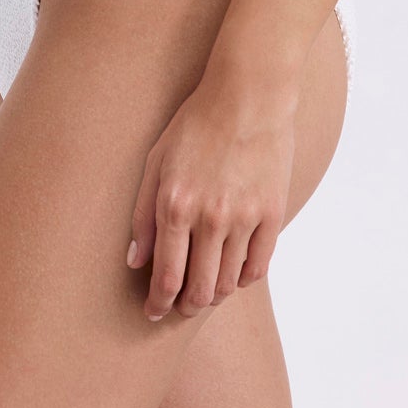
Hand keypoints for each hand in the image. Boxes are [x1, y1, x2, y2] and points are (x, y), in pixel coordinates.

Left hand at [126, 67, 295, 322]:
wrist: (249, 94)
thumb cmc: (197, 123)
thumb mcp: (156, 160)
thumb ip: (143, 214)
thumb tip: (135, 262)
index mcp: (176, 204)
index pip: (166, 276)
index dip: (158, 303)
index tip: (153, 313)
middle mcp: (210, 217)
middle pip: (199, 290)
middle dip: (186, 306)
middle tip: (180, 307)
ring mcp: (245, 217)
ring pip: (229, 283)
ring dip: (215, 294)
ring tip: (206, 289)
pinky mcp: (272, 213)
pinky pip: (259, 267)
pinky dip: (244, 278)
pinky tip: (234, 272)